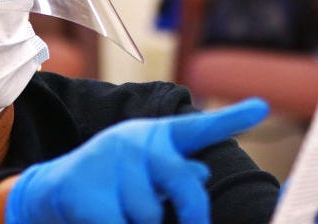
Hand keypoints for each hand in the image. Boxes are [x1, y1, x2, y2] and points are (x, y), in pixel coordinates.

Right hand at [4, 98, 268, 223]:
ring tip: (121, 212)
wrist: (55, 190)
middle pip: (185, 184)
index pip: (198, 128)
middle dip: (193, 213)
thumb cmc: (113, 184)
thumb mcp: (147, 174)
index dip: (231, 118)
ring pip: (151, 215)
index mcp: (155, 136)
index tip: (262, 106)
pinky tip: (104, 218)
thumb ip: (177, 173)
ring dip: (139, 223)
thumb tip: (202, 173)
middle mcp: (135, 140)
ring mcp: (108, 160)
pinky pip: (121, 223)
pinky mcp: (85, 187)